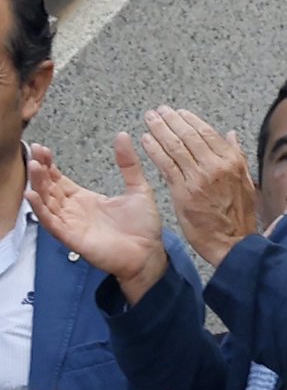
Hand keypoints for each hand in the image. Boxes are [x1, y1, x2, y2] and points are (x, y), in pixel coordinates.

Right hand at [26, 137, 168, 299]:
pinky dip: (40, 210)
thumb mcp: (138, 189)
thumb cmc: (143, 226)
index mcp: (85, 199)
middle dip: (41, 171)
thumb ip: (128, 164)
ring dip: (39, 185)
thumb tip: (122, 135)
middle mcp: (74, 210)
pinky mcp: (72, 238)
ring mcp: (71, 224)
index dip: (49, 164)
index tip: (43, 148)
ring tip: (34, 167)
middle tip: (36, 153)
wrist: (150, 253)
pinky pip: (51, 223)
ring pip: (47, 202)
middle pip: (49, 188)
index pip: (59, 179)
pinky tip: (33, 195)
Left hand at [142, 106, 256, 268]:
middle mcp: (215, 166)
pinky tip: (146, 140)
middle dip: (170, 120)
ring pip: (175, 147)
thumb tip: (231, 135)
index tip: (178, 113)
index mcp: (232, 162)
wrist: (232, 242)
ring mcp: (198, 178)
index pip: (207, 132)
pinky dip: (154, 150)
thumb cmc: (239, 216)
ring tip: (149, 119)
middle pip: (188, 136)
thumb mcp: (246, 182)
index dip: (190, 120)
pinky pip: (165, 165)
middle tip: (158, 111)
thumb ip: (237, 156)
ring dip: (159, 130)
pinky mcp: (183, 192)